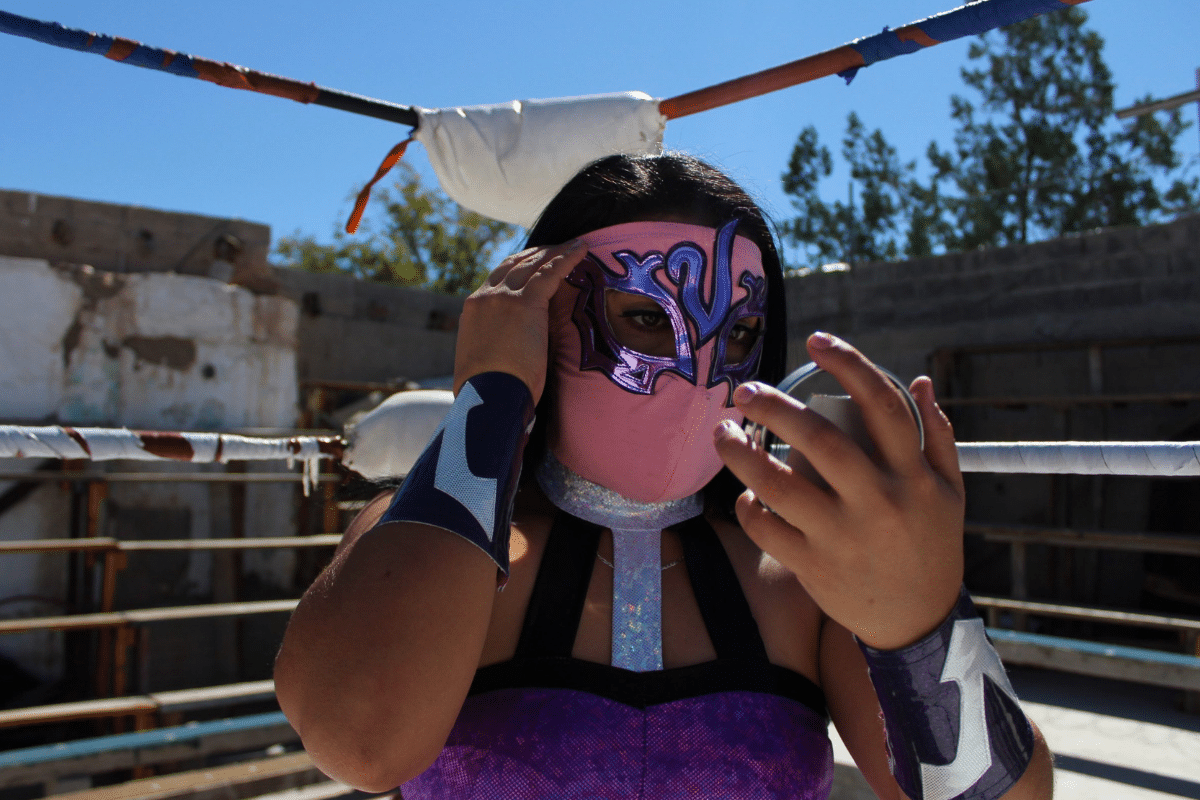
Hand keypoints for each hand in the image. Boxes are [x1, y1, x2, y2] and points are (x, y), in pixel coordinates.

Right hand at [453, 240, 585, 401]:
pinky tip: (581, 250)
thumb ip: (491, 345)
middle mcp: (485, 297)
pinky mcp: (524, 303)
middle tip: (557, 249)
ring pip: (533, 264)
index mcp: (472, 309)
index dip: (519, 267)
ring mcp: (503, 297)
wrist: (488, 397)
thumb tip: (502, 354)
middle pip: (515, 264)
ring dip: (555, 252)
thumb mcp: (482, 362)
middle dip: (538, 254)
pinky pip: (550, 272)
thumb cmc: (488, 392)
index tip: (535, 263)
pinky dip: (567, 258)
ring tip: (574, 246)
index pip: (498, 278)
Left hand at [713, 332, 964, 649]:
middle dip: (775, 408)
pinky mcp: (814, 567)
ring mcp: (843, 536)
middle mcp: (878, 502)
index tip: (817, 340)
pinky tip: (743, 491)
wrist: (916, 622)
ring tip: (722, 433)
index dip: (851, 365)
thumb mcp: (950, 491)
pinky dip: (747, 507)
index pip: (883, 406)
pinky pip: (767, 529)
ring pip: (780, 486)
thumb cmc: (931, 544)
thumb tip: (919, 379)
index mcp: (913, 476)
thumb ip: (937, 435)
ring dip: (742, 455)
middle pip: (820, 440)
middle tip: (745, 390)